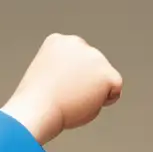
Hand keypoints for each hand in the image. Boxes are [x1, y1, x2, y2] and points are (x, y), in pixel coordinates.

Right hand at [1, 33, 122, 144]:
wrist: (37, 109)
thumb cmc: (38, 105)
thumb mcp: (48, 80)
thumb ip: (69, 74)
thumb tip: (92, 84)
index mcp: (58, 41)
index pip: (77, 61)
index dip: (70, 80)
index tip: (55, 89)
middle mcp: (77, 42)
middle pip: (92, 68)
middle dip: (83, 84)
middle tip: (63, 97)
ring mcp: (93, 56)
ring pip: (103, 78)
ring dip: (92, 93)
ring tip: (71, 99)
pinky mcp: (105, 72)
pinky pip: (115, 89)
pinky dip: (106, 100)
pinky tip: (86, 102)